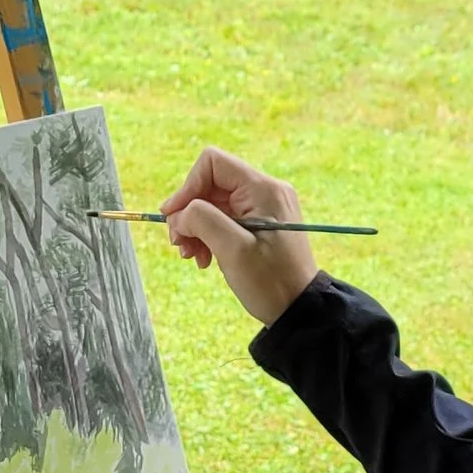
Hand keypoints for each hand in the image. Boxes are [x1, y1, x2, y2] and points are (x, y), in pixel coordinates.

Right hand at [161, 145, 318, 327]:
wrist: (299, 309)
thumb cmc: (270, 282)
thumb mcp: (232, 250)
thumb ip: (202, 220)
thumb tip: (179, 212)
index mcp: (263, 189)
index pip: (212, 164)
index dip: (187, 187)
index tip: (173, 218)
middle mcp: (265, 191)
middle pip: (210, 185)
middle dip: (189, 213)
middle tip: (179, 244)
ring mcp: (263, 207)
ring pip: (214, 203)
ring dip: (196, 227)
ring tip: (192, 256)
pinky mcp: (260, 224)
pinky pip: (224, 218)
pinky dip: (209, 235)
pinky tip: (205, 258)